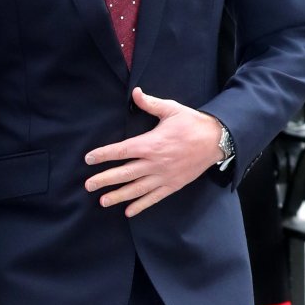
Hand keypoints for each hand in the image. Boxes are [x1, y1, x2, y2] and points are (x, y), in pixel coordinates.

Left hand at [85, 86, 223, 216]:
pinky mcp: (173, 184)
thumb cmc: (192, 123)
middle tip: (88, 186)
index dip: (104, 154)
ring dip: (118, 196)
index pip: (122, 150)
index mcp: (152, 143)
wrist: (217, 140)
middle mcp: (155, 162)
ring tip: (102, 201)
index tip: (89, 158)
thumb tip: (135, 93)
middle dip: (104, 179)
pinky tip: (128, 211)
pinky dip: (141, 205)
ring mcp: (164, 176)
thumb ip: (150, 103)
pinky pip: (154, 197)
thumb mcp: (171, 109)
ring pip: (137, 188)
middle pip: (125, 173)